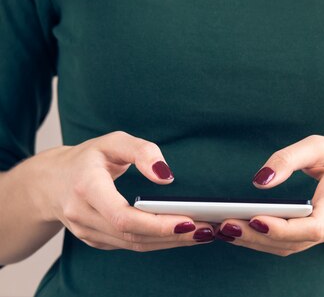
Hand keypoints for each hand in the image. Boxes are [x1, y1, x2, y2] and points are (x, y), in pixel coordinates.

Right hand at [31, 131, 215, 250]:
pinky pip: (131, 245)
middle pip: (133, 235)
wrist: (51, 182)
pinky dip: (159, 242)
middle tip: (207, 228)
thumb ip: (142, 151)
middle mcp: (83, 215)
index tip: (187, 221)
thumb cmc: (87, 158)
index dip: (155, 223)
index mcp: (86, 187)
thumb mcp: (113, 141)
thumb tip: (166, 176)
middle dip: (173, 235)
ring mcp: (87, 232)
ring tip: (203, 233)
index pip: (122, 215)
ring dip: (171, 242)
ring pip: (134, 245)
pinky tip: (182, 234)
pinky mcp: (96, 240)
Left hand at [211, 134, 323, 255]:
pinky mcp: (313, 236)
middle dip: (259, 236)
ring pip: (290, 247)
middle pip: (296, 241)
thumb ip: (289, 158)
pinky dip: (262, 241)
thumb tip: (260, 181)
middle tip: (226, 226)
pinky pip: (288, 245)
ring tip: (224, 229)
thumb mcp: (319, 145)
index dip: (285, 227)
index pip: (315, 225)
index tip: (256, 219)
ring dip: (256, 242)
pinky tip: (239, 231)